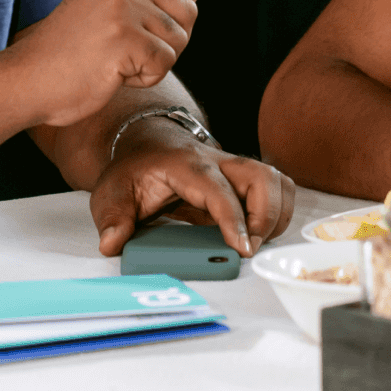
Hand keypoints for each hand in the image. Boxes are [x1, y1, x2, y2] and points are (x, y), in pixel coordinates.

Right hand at [6, 0, 199, 126]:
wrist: (26, 80)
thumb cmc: (65, 55)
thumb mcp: (103, 10)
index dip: (177, 14)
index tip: (145, 33)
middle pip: (187, 11)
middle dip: (170, 41)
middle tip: (132, 55)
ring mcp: (123, 10)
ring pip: (179, 40)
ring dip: (154, 63)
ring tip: (116, 64)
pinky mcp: (125, 40)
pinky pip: (164, 63)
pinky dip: (144, 79)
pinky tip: (114, 75)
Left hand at [89, 119, 296, 257]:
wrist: (147, 143)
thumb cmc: (134, 169)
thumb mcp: (111, 192)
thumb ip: (112, 218)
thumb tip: (112, 243)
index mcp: (186, 165)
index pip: (218, 190)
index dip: (234, 219)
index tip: (242, 247)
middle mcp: (217, 162)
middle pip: (262, 176)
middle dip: (266, 215)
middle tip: (249, 247)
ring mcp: (234, 169)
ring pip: (277, 180)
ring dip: (277, 214)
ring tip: (256, 242)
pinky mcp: (243, 180)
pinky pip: (277, 189)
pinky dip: (279, 212)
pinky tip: (259, 233)